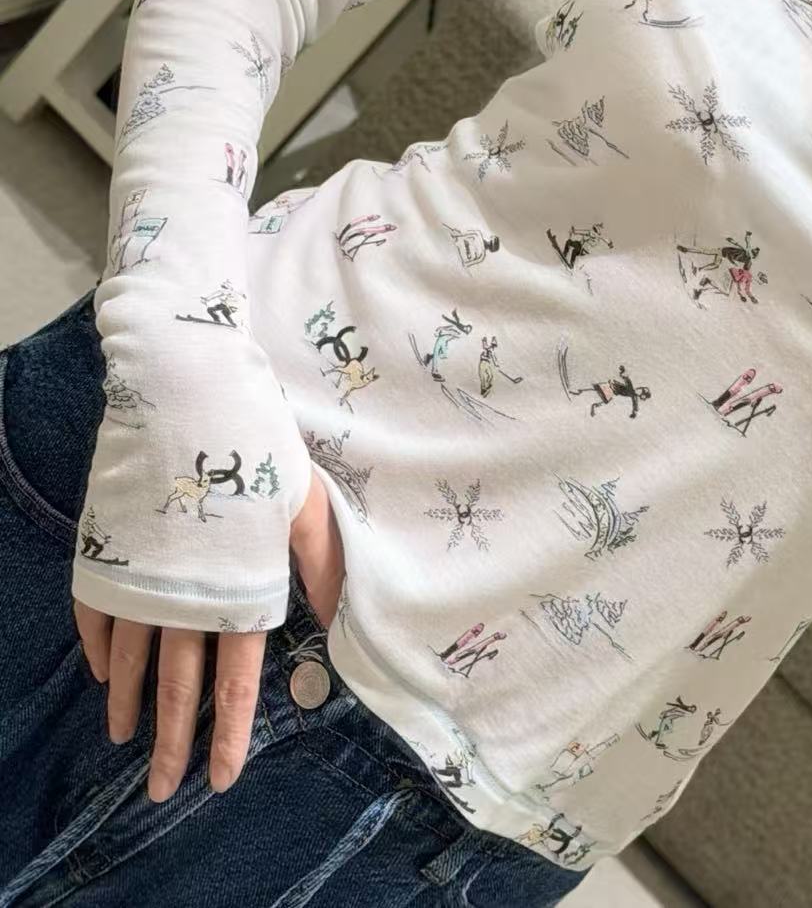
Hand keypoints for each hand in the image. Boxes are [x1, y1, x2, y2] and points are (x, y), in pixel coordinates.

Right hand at [72, 468, 343, 801]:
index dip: (229, 734)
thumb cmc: (257, 449)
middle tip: (162, 789)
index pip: (234, 682)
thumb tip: (339, 621)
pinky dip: (99, 651)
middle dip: (171, 742)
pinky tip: (103, 674)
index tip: (221, 778)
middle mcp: (183, 598)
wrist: (187, 398)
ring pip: (129, 660)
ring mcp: (138, 579)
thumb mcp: (304, 506)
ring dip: (128, 704)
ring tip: (124, 738)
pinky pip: (96, 618)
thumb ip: (321, 568)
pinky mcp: (106, 555)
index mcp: (237, 592)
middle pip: (175, 686)